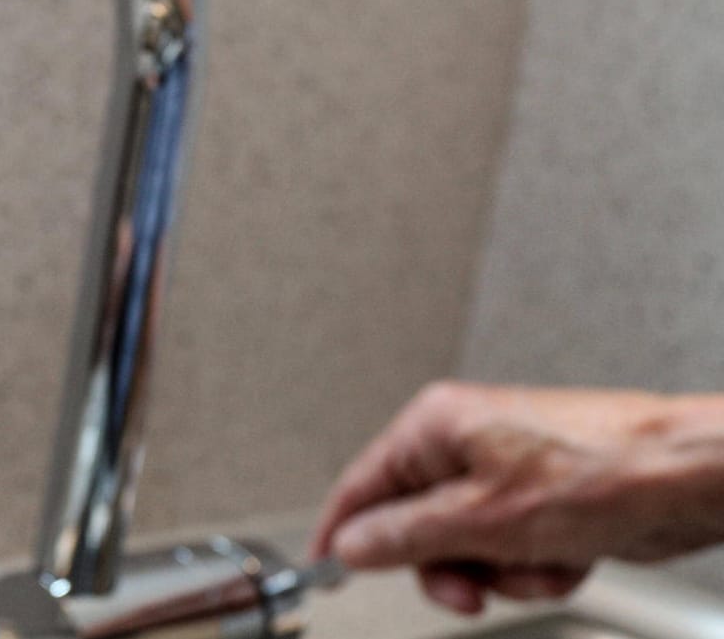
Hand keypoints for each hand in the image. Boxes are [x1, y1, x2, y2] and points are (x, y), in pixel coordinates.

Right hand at [309, 382, 723, 614]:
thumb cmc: (602, 472)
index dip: (343, 531)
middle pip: (417, 526)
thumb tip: (352, 543)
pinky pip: (511, 552)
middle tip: (468, 588)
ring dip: (502, 572)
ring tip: (537, 563)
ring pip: (468, 548)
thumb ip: (405, 535)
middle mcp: (465, 442)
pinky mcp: (541, 500)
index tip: (327, 568)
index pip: (363, 482)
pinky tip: (566, 556)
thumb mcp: (482, 519)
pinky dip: (535, 567)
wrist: (689, 479)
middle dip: (449, 567)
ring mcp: (505, 472)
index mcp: (436, 427)